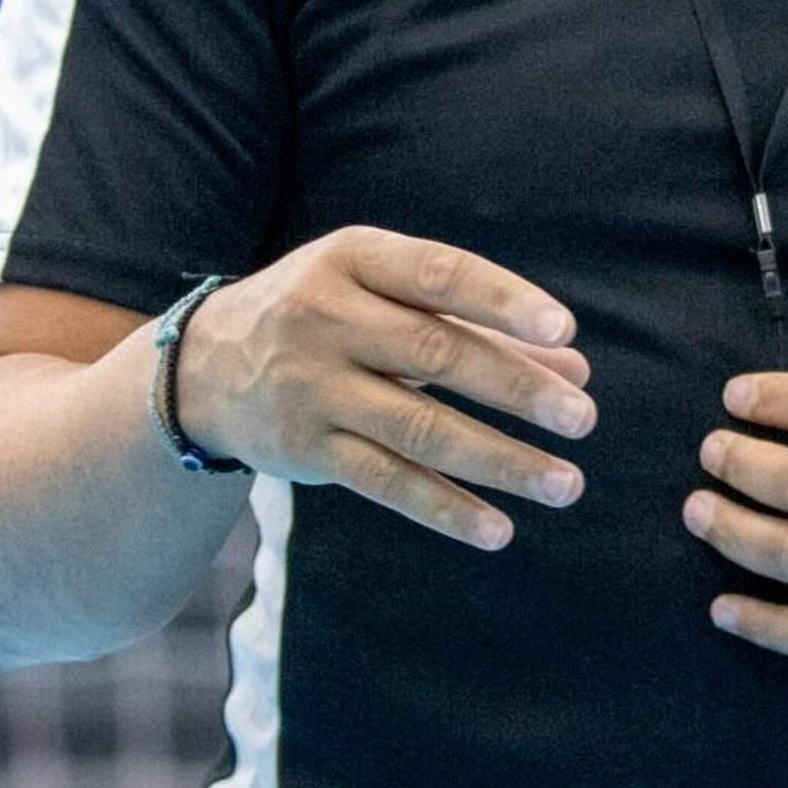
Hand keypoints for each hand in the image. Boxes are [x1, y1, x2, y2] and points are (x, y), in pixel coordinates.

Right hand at [176, 227, 594, 549]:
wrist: (204, 367)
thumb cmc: (328, 314)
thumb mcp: (385, 294)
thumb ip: (479, 326)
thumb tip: (576, 366)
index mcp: (353, 259)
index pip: (437, 274)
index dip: (502, 300)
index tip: (565, 331)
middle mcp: (326, 318)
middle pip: (435, 354)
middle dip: (517, 388)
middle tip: (583, 418)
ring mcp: (312, 388)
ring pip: (418, 429)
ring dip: (499, 461)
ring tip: (566, 483)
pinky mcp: (305, 450)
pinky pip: (385, 483)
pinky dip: (444, 507)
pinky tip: (498, 528)